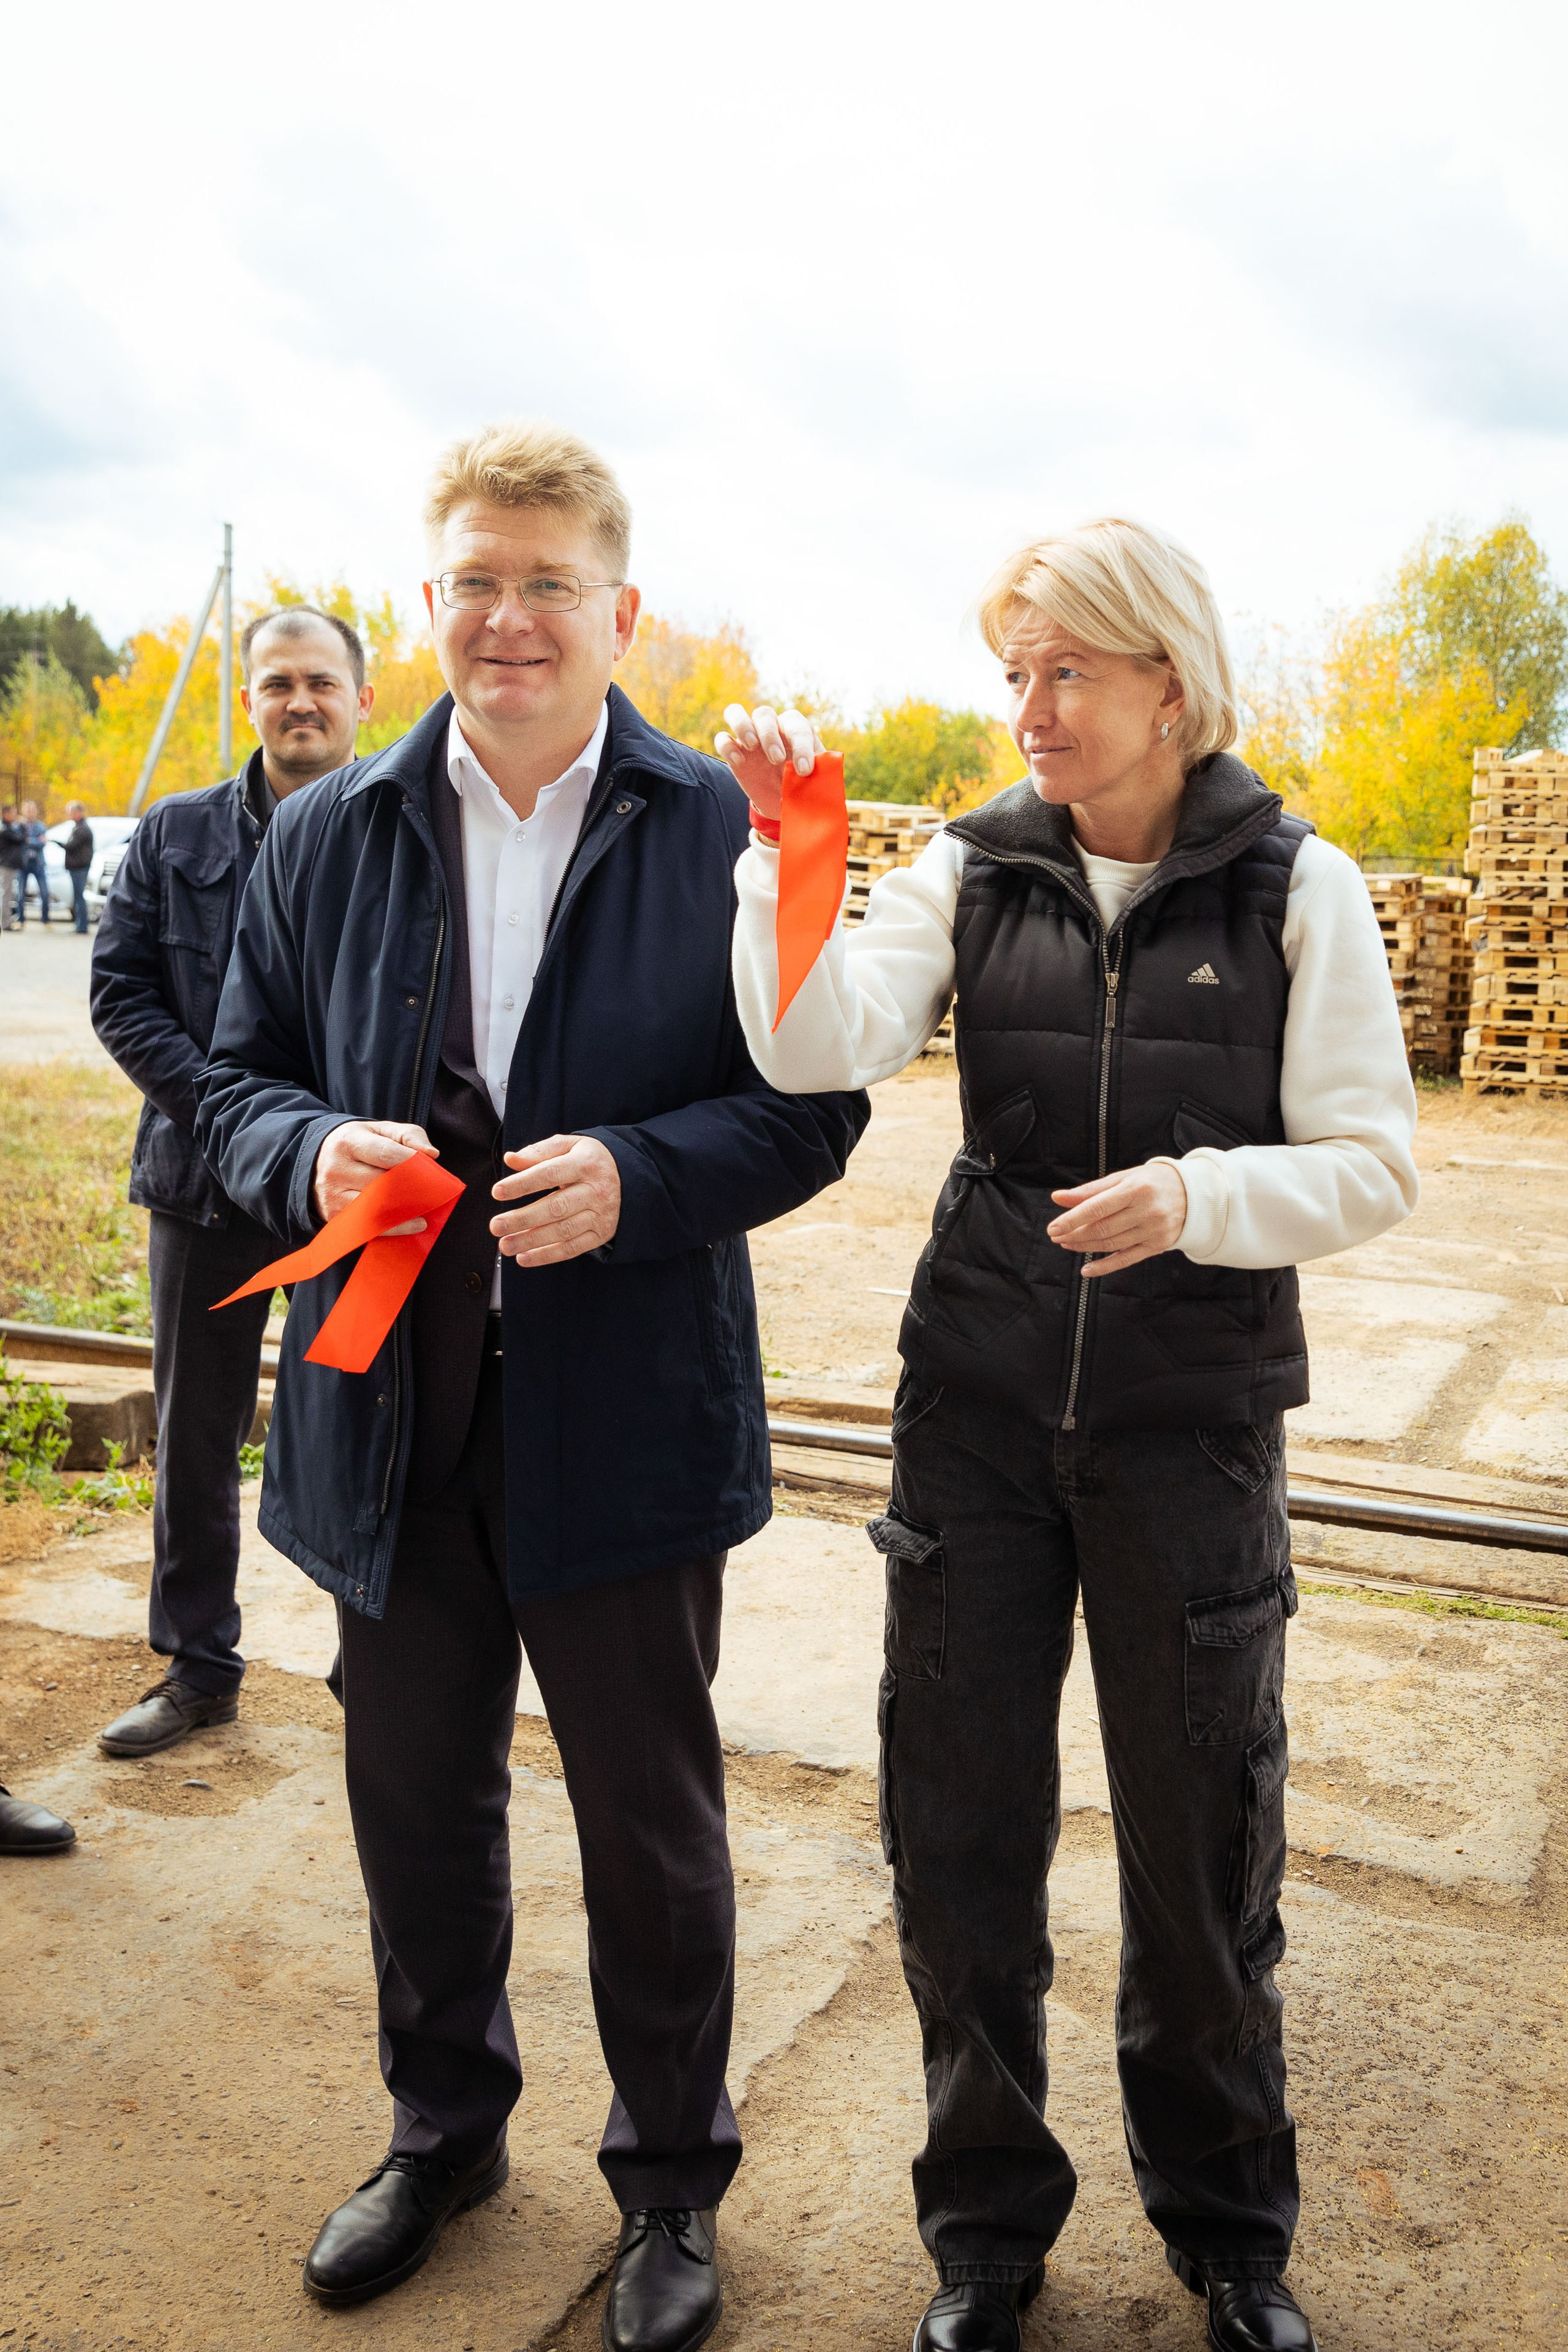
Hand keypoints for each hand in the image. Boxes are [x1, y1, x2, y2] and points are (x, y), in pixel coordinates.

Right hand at [313, 1120, 437, 1234]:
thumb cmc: (358, 1145)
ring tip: (424, 1215)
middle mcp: (336, 1169)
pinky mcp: (333, 1216)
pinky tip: (412, 1225)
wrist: (316, 1162)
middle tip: (434, 1195)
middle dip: (410, 1190)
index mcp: (348, 1142)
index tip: (431, 1170)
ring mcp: (333, 1195)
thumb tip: (431, 1154)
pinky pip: (367, 1227)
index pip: (385, 1153)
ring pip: (374, 1209)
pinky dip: (392, 1228)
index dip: (411, 1162)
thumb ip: (408, 1135)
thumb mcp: (379, 1130)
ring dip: (403, 1214)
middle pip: (381, 1183)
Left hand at [490, 1133, 621, 1267]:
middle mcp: (595, 1190)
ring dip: (531, 1240)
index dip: (523, 1184)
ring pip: (562, 1231)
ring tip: (505, 1244)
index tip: (498, 1192)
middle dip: (523, 1219)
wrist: (630, 1177)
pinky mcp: (601, 1234)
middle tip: (496, 1226)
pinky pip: (573, 1248)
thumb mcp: (569, 1146)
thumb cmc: (590, 1160)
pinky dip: (547, 1255)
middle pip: (556, 1207)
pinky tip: (524, 1257)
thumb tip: (510, 1159)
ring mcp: (600, 1215)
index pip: (550, 1174)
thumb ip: (539, 1151)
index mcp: (585, 1164)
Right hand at [714, 703, 823, 820]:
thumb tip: (821, 772)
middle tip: (777, 760)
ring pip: (735, 712)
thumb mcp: (817, 781)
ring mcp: (748, 738)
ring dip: (742, 726)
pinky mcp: (734, 752)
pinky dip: (727, 745)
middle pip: (763, 713)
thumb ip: (821, 773)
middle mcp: (770, 728)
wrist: (784, 801)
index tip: (804, 771)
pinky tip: (738, 761)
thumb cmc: (804, 785)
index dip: (801, 746)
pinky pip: (722, 738)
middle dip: (770, 735)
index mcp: (794, 729)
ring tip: (752, 746)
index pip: (795, 725)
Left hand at [1046, 1162, 1187, 1277]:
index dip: (1072, 1220)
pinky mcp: (1158, 1246)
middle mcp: (1147, 1211)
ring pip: (1111, 1245)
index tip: (1053, 1227)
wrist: (1194, 1194)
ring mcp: (1154, 1231)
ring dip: (1085, 1247)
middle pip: (1103, 1229)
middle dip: (1075, 1234)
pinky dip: (1105, 1267)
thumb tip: (1058, 1198)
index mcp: (1136, 1189)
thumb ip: (1091, 1190)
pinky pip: (1126, 1260)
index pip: (1097, 1208)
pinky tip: (1086, 1269)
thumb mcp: (1124, 1178)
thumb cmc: (1152, 1182)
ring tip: (1067, 1243)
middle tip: (1056, 1236)